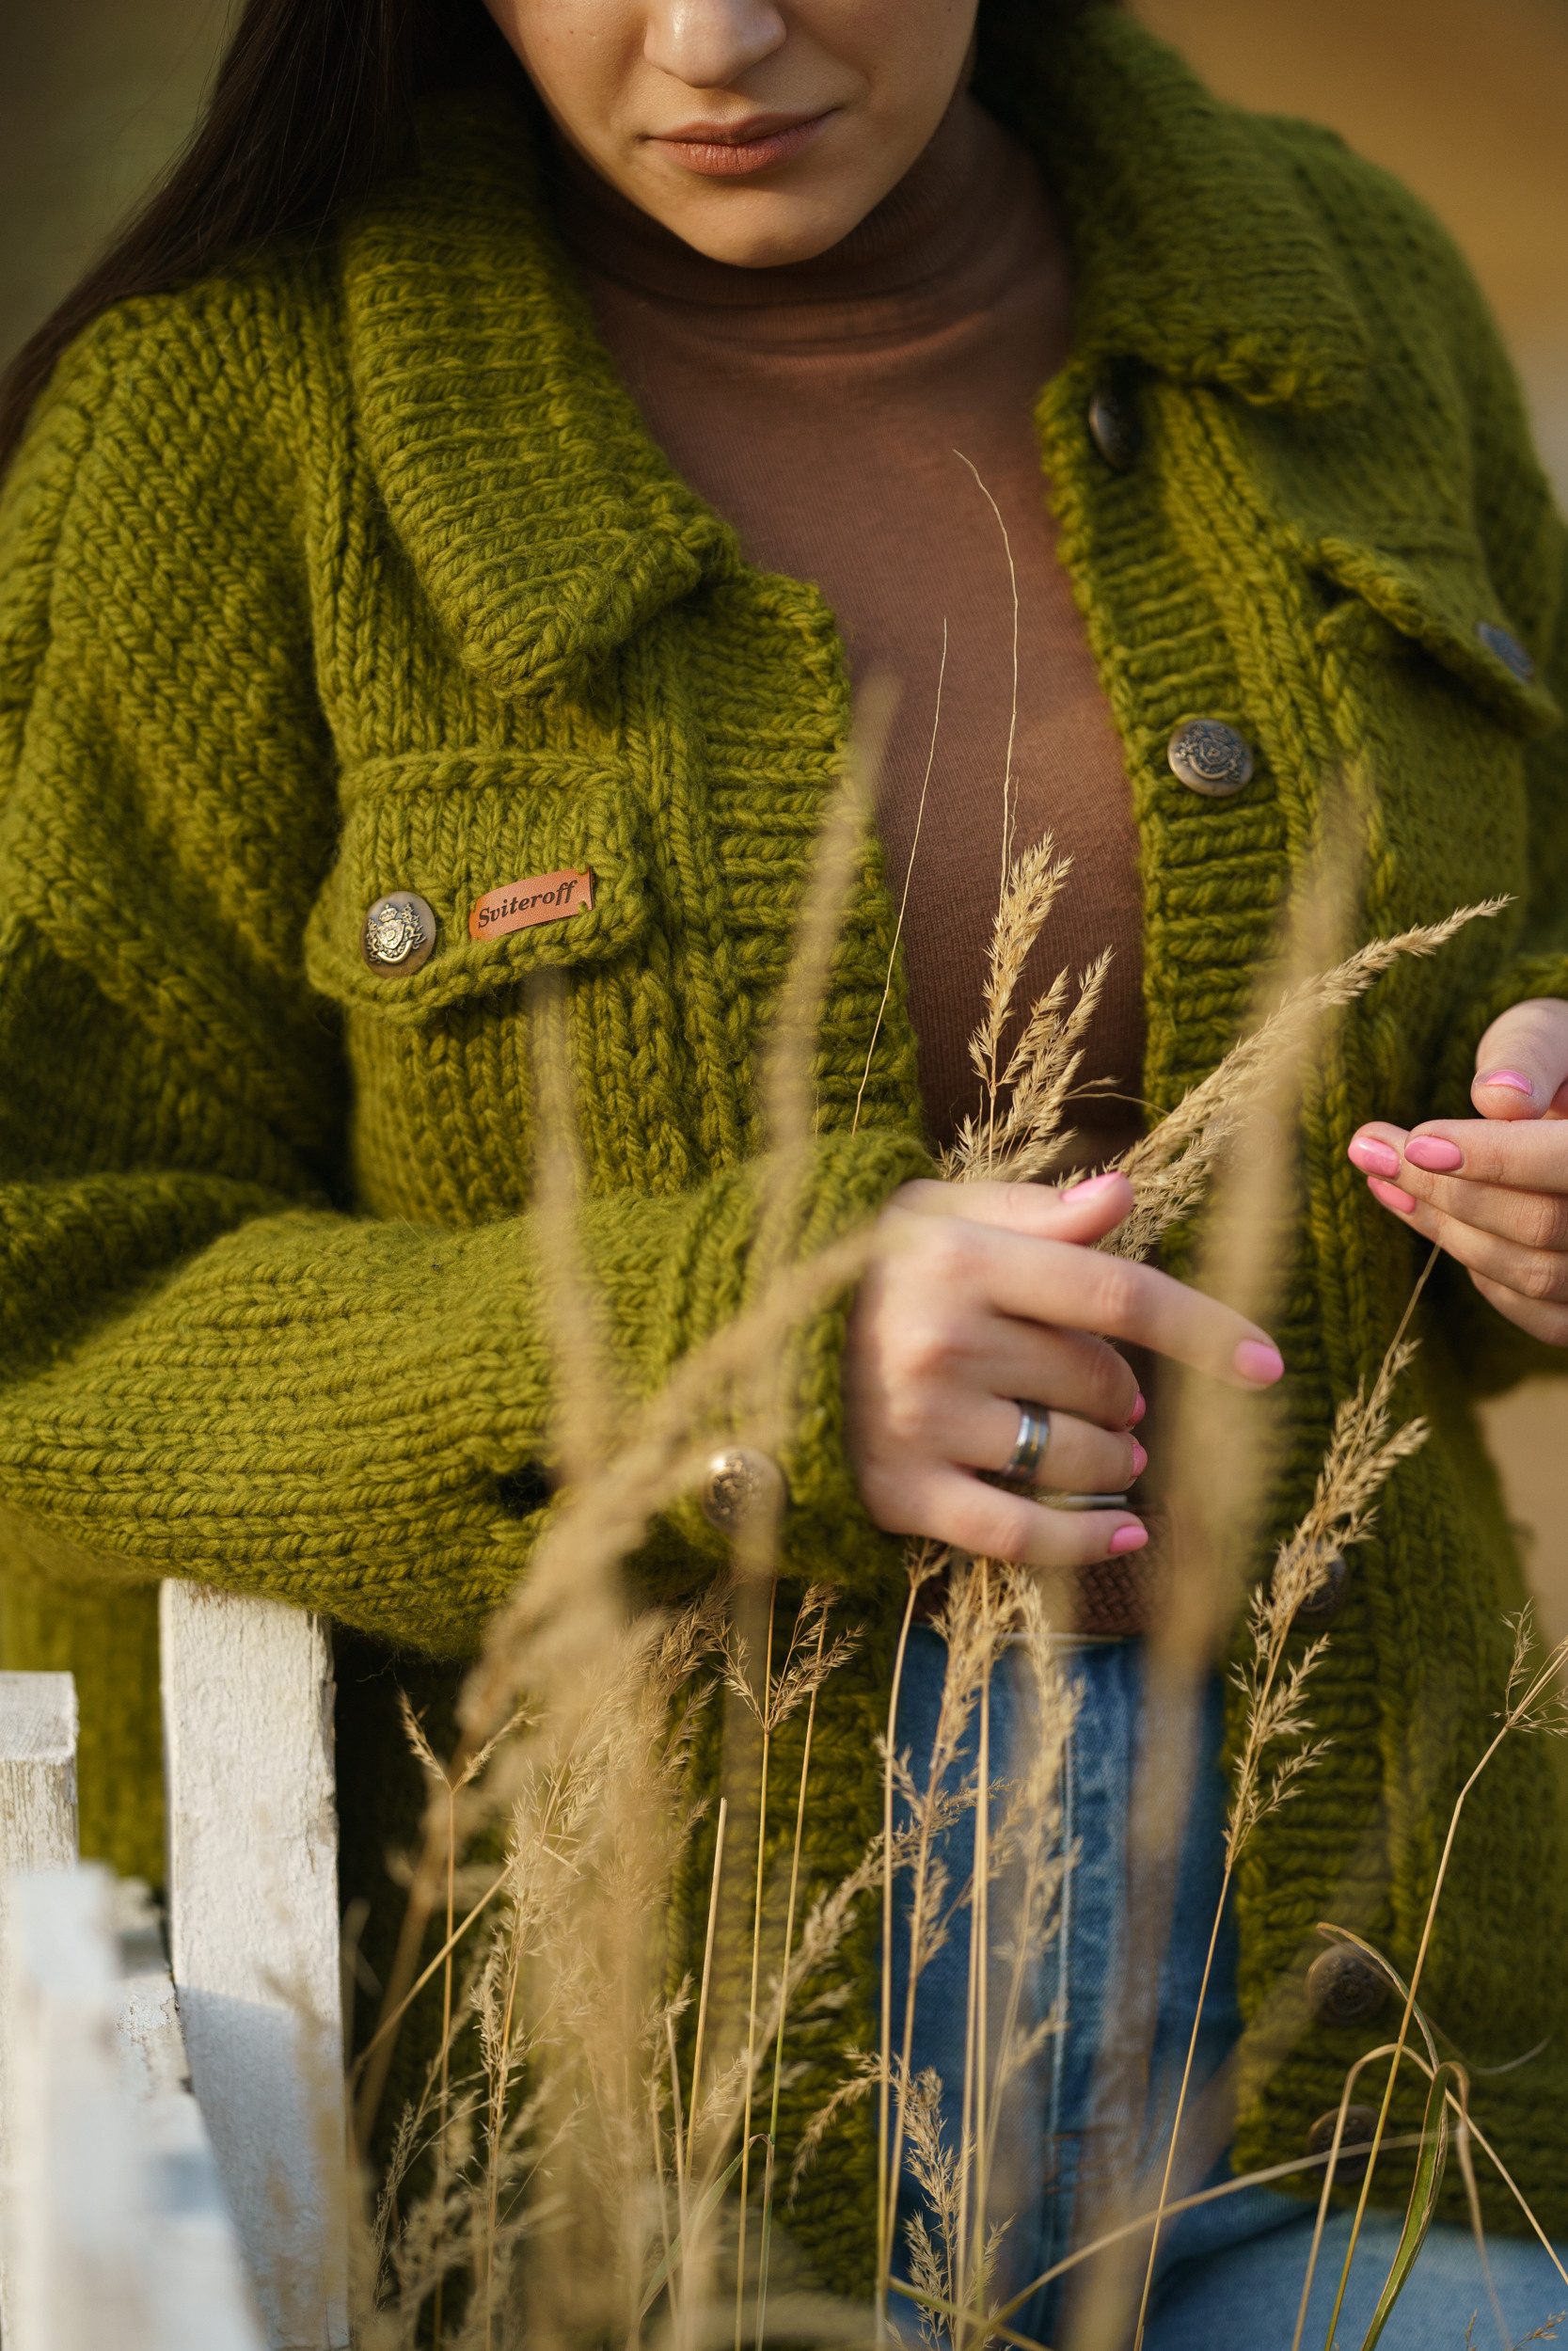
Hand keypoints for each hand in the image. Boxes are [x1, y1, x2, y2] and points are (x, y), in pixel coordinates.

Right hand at [844, 1171, 1285, 1570]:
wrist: (741, 1346)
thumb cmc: (860, 1271)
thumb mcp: (930, 1214)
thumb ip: (1031, 1210)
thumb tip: (1124, 1196)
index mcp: (958, 1259)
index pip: (1114, 1293)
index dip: (1201, 1328)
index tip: (1266, 1361)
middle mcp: (941, 1340)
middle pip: (1097, 1378)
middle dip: (1123, 1388)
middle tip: (1107, 1389)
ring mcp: (919, 1423)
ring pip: (1070, 1454)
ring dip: (1113, 1457)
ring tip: (1113, 1449)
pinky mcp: (899, 1493)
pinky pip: (1020, 1534)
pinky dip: (1085, 1540)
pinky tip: (1126, 1531)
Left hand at [1348, 996, 1567, 1344]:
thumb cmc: (1562, 1066)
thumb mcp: (1553, 1036)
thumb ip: (1530, 1055)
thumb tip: (1497, 1096)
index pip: (1566, 1160)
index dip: (1493, 1157)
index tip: (1416, 1144)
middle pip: (1543, 1224)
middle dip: (1446, 1192)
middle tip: (1371, 1151)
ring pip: (1533, 1273)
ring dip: (1446, 1230)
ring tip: (1385, 1181)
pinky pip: (1538, 1312)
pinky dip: (1481, 1273)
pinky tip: (1435, 1222)